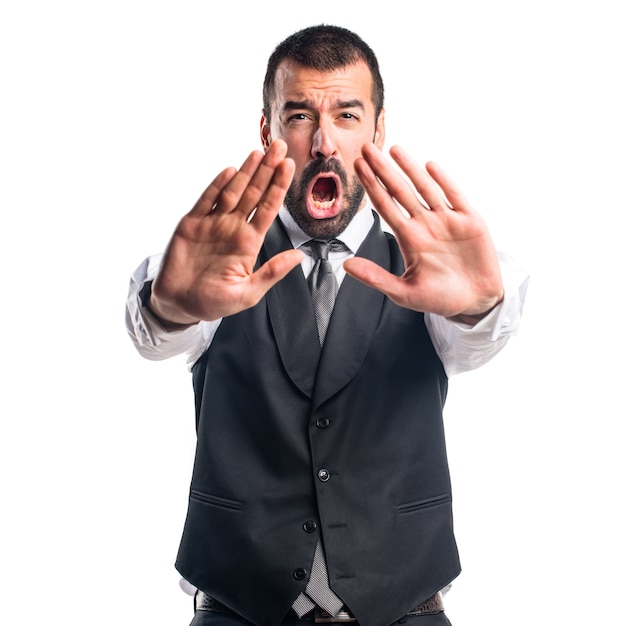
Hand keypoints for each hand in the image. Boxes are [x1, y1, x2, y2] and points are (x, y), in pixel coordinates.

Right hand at [150, 140, 303, 324]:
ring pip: (232, 192)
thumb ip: (272, 273)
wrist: (180, 304)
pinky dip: (217, 186)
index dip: (279, 187)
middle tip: (279, 147)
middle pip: (254, 193)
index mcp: (249, 243)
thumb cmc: (214, 302)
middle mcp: (233, 228)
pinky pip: (206, 200)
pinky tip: (230, 172)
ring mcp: (212, 224)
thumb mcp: (248, 293)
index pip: (268, 209)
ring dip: (246, 172)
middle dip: (267, 170)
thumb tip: (299, 256)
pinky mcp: (191, 224)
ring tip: (259, 152)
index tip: (290, 167)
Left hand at [344, 144, 503, 319]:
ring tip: (394, 149)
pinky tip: (430, 166)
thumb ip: (376, 277)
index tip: (356, 166)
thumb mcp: (404, 292)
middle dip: (383, 170)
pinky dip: (444, 181)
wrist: (475, 302)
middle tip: (367, 147)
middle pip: (400, 191)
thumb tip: (346, 265)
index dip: (371, 186)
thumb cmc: (439, 298)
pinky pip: (455, 196)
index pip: (385, 206)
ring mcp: (447, 220)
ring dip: (410, 168)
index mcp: (409, 238)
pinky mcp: (470, 221)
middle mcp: (425, 224)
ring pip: (425, 188)